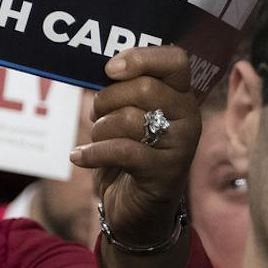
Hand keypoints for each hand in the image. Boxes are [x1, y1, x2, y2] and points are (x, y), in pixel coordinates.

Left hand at [72, 44, 198, 245]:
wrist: (138, 210)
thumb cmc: (128, 155)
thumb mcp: (128, 117)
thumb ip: (122, 91)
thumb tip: (102, 68)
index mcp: (181, 96)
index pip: (175, 60)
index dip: (140, 57)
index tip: (110, 69)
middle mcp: (188, 117)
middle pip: (143, 88)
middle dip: (106, 99)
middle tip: (96, 114)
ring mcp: (181, 146)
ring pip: (128, 119)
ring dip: (99, 129)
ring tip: (97, 140)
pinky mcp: (165, 173)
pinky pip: (122, 151)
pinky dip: (93, 152)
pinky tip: (79, 156)